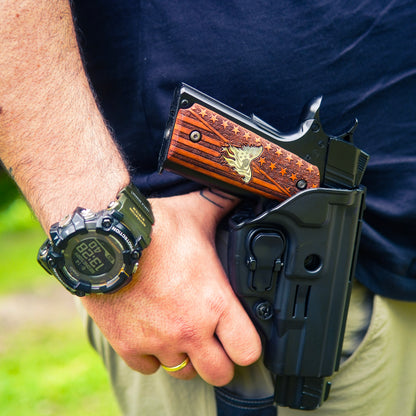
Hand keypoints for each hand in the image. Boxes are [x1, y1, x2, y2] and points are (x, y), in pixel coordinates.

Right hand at [81, 189, 261, 385]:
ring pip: (182, 372)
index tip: (241, 337)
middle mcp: (189, 329)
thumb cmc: (153, 227)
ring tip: (180, 332)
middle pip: (219, 373)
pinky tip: (152, 333)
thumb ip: (224, 205)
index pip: (248, 350)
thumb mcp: (197, 213)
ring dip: (184, 356)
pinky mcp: (127, 344)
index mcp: (214, 302)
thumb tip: (243, 187)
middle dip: (219, 360)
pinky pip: (147, 367)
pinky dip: (151, 355)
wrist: (104, 236)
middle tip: (213, 342)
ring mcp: (157, 341)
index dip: (248, 346)